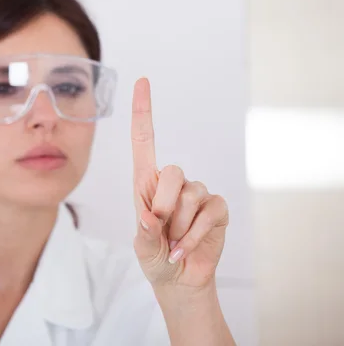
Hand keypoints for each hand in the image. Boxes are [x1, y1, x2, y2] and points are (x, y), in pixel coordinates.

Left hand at [131, 78, 228, 289]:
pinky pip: (210, 212)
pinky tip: (186, 247)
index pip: (143, 140)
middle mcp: (172, 182)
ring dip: (180, 227)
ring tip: (174, 241)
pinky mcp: (217, 207)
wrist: (179, 278)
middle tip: (161, 230)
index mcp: (146, 183)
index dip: (142, 111)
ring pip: (191, 196)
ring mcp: (197, 193)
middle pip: (173, 172)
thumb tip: (150, 217)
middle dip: (166, 206)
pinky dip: (196, 235)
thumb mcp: (142, 248)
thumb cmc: (154, 256)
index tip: (141, 81)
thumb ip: (144, 234)